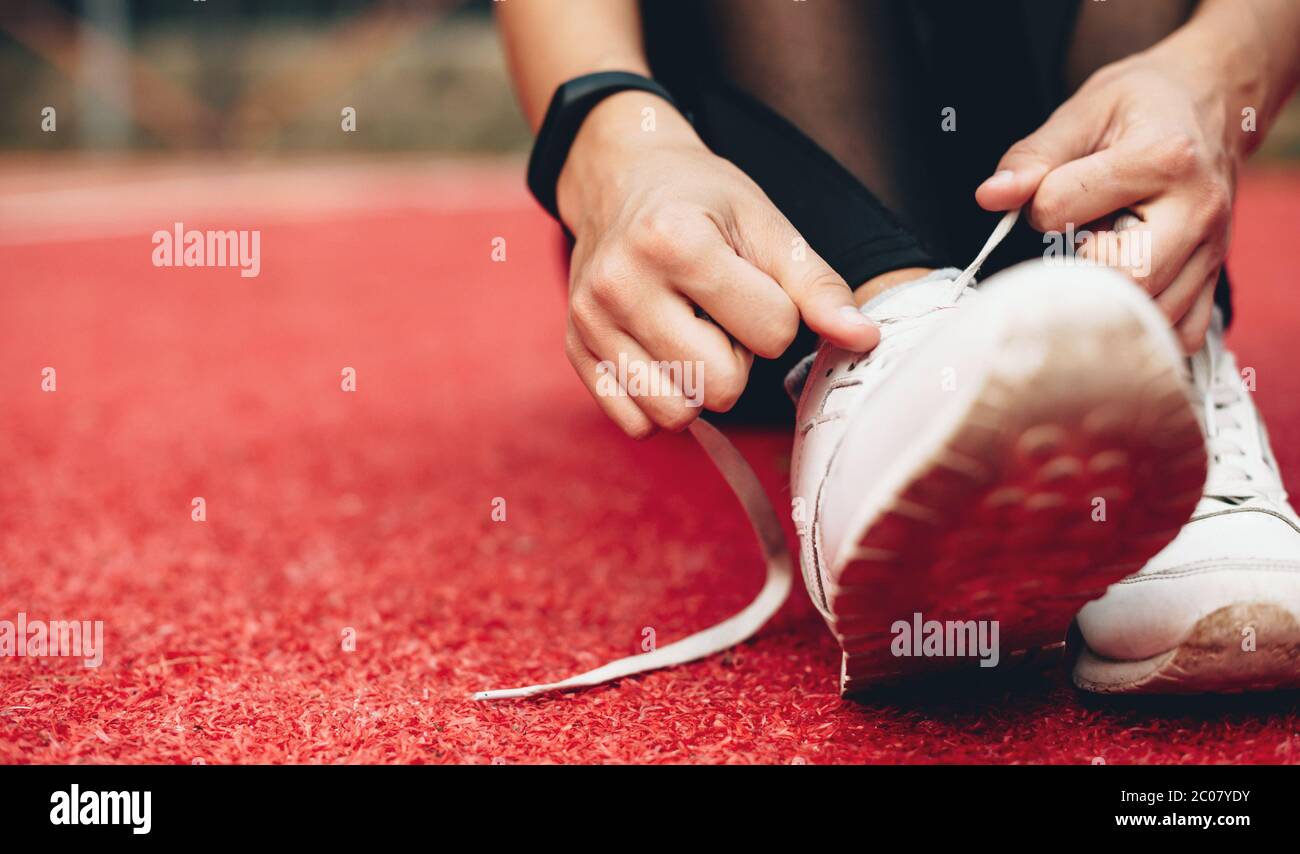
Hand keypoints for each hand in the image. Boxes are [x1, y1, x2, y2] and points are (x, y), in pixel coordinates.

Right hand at [557, 91, 877, 436]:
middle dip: (737, 359)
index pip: (772, 333)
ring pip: (676, 413)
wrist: (620, 178)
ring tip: (690, 334)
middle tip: (720, 315)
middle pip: (722, 386)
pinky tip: (661, 355)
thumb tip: (865, 339)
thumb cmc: (700, 200)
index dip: (777, 317)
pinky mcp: (575, 349)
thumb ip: (816, 286)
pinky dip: (659, 400)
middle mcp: (621, 284)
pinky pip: (634, 422)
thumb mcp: (765, 225)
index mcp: (675, 242)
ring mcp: (591, 321)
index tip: (752, 285)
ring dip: (699, 385)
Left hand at [976, 42, 1243, 352]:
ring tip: (1097, 262)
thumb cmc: (1142, 104)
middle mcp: (1198, 210)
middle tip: (1069, 245)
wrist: (1211, 101)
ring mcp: (1211, 250)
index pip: (1063, 210)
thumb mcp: (1084, 110)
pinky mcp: (1213, 279)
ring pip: (1151, 316)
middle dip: (1076, 271)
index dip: (1038, 207)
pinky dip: (1142, 332)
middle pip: (1123, 278)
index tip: (1047, 194)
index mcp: (1163, 157)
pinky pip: (1182, 334)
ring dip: (1106, 304)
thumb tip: (991, 197)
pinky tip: (1120, 302)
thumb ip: (1033, 156)